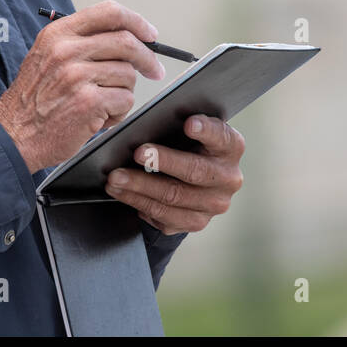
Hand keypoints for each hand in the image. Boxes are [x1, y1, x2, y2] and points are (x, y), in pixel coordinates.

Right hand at [0, 0, 164, 172]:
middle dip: (147, 58)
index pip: (110, 12)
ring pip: (128, 74)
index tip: (150, 34)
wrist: (14, 135)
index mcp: (58, 33)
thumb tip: (127, 35)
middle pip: (126, 42)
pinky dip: (118, 112)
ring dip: (123, 92)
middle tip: (154, 70)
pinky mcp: (88, 102)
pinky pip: (125, 100)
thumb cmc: (35, 99)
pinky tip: (99, 118)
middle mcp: (66, 50)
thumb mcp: (47, 55)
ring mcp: (77, 75)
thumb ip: (81, 41)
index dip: (137, 21)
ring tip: (102, 103)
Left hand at [103, 114, 245, 234]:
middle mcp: (228, 178)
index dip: (206, 130)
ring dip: (139, 188)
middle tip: (137, 153)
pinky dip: (140, 204)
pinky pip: (164, 216)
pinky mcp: (196, 222)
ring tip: (115, 178)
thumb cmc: (187, 146)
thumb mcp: (188, 131)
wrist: (195, 180)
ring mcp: (214, 204)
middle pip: (194, 170)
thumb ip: (177, 124)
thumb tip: (147, 124)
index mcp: (230, 147)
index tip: (188, 123)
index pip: (221, 136)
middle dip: (161, 161)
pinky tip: (123, 194)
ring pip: (173, 197)